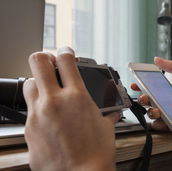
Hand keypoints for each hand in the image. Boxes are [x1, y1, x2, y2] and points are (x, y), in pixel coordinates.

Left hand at [23, 47, 119, 170]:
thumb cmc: (96, 153)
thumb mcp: (105, 125)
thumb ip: (105, 111)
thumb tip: (110, 108)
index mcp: (76, 96)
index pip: (65, 59)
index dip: (65, 51)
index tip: (66, 53)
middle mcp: (54, 101)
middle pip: (37, 61)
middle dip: (44, 59)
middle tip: (51, 65)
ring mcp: (38, 115)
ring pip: (29, 84)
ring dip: (38, 84)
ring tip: (48, 92)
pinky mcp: (28, 130)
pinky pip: (29, 111)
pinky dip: (38, 110)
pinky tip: (49, 119)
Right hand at [131, 57, 171, 136]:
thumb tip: (158, 59)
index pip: (153, 86)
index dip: (142, 85)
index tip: (135, 83)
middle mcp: (170, 102)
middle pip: (150, 100)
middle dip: (143, 98)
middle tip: (144, 97)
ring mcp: (170, 114)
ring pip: (153, 113)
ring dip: (151, 111)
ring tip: (156, 109)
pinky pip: (159, 125)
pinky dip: (157, 123)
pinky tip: (160, 120)